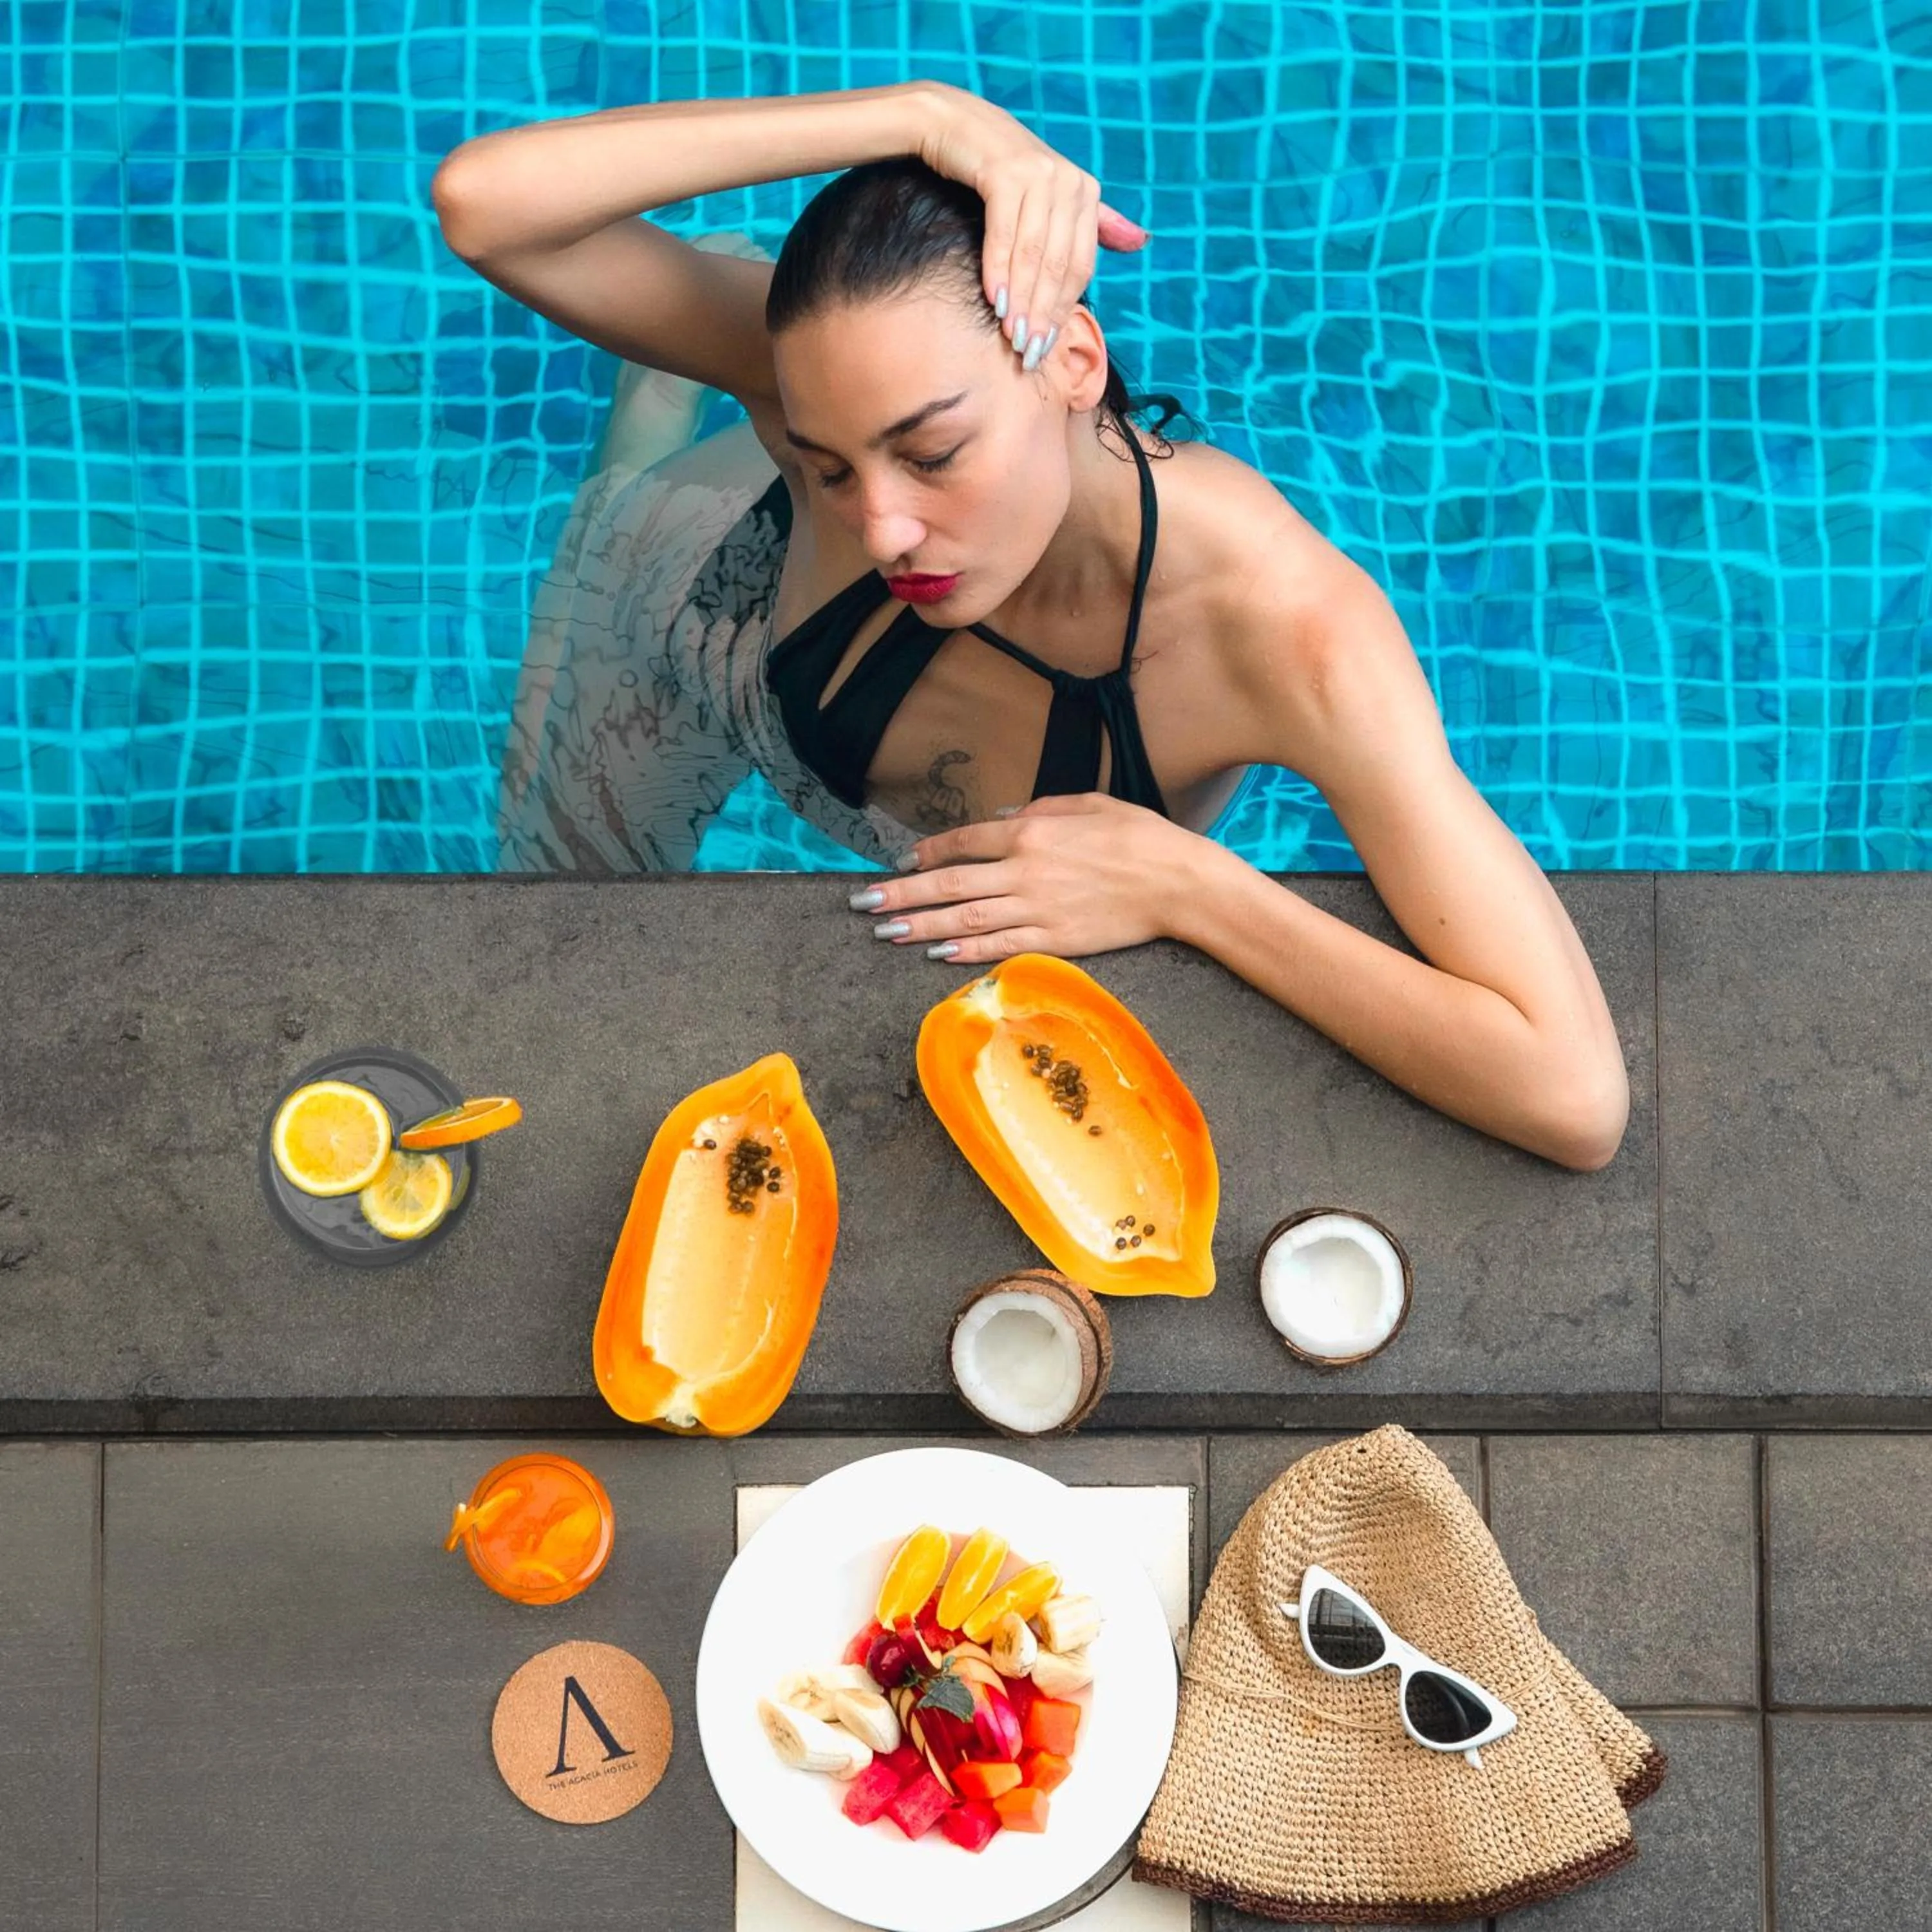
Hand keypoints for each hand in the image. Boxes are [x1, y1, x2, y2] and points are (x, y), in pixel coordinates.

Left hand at [849, 794, 1193, 963]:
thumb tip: (1000, 820)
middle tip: (863, 902)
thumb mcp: (1087, 803)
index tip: (902, 862)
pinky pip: (1001, 946)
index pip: (964, 842)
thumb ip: (1039, 809)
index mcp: (1032, 832)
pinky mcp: (1056, 940)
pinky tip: (936, 953)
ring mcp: (1038, 909)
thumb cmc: (1139, 835)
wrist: (1179, 882)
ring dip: (921, 925)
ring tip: (884, 930)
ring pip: (966, 919)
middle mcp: (1025, 871)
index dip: (928, 852)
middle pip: (951, 883)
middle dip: (903, 893)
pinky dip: (966, 951)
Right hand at [915, 83, 1150, 366]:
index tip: (1045, 346)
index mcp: (1085, 191)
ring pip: (1034, 253)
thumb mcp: (1052, 193)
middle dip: (1043, 313)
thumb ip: (1096, 219)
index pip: (1080, 266)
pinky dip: (998, 269)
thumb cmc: (1000, 168)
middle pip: (1058, 264)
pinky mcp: (1005, 171)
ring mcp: (1038, 173)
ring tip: (1012, 335)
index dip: (1063, 309)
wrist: (953, 123)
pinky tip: (994, 301)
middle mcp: (1069, 180)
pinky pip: (1004, 233)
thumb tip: (1141, 241)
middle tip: (1027, 351)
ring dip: (1022, 299)